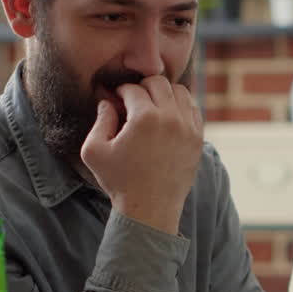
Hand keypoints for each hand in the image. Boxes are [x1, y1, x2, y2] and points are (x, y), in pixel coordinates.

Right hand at [81, 77, 203, 234]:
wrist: (150, 208)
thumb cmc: (119, 181)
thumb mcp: (94, 151)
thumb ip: (99, 119)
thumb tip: (108, 100)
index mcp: (145, 118)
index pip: (133, 88)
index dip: (120, 92)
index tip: (116, 101)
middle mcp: (171, 119)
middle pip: (159, 82)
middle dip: (142, 88)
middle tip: (133, 102)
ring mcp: (189, 128)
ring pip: (180, 91)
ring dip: (164, 94)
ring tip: (151, 108)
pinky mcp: (198, 139)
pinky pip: (193, 109)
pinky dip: (180, 107)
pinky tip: (166, 119)